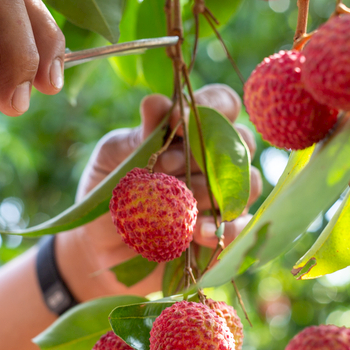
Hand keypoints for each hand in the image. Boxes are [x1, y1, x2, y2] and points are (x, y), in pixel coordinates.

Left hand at [56, 84, 262, 299]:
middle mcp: (216, 159)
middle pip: (242, 141)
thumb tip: (156, 103)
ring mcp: (226, 196)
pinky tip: (199, 233)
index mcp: (192, 130)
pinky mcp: (226, 232)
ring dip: (212, 192)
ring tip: (178, 205)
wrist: (101, 246)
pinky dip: (226, 229)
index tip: (178, 121)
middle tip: (165, 168)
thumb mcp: (113, 158)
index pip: (223, 103)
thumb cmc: (110, 191)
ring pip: (248, 183)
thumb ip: (138, 135)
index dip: (211, 107)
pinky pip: (244, 226)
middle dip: (205, 153)